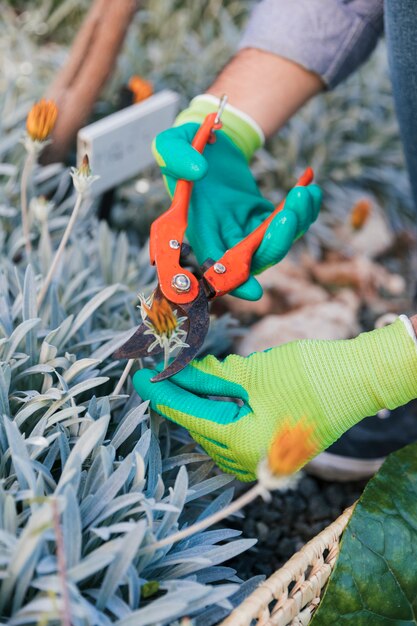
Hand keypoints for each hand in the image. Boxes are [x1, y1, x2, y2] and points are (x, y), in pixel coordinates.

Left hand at [133, 318, 416, 480]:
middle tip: (160, 371)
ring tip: (182, 377)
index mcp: (242, 445)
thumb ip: (210, 376)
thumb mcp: (252, 373)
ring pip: (215, 431)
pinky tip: (210, 391)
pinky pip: (234, 433)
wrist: (360, 381)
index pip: (189, 417)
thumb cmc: (310, 376)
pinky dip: (220, 411)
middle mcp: (250, 462)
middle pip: (200, 426)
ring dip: (199, 404)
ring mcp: (263, 460)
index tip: (139, 378)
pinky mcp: (272, 450)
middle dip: (179, 397)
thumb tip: (178, 370)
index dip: (162, 394)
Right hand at [153, 96, 321, 299]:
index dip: (232, 282)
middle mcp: (222, 235)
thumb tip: (198, 171)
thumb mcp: (170, 144)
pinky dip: (304, 211)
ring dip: (295, 224)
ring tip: (304, 193)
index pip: (213, 263)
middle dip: (276, 242)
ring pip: (276, 244)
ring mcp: (245, 228)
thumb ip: (174, 156)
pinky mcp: (263, 217)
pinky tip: (311, 188)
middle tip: (289, 214)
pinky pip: (288, 225)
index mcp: (197, 226)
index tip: (254, 291)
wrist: (208, 140)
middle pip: (254, 258)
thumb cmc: (184, 148)